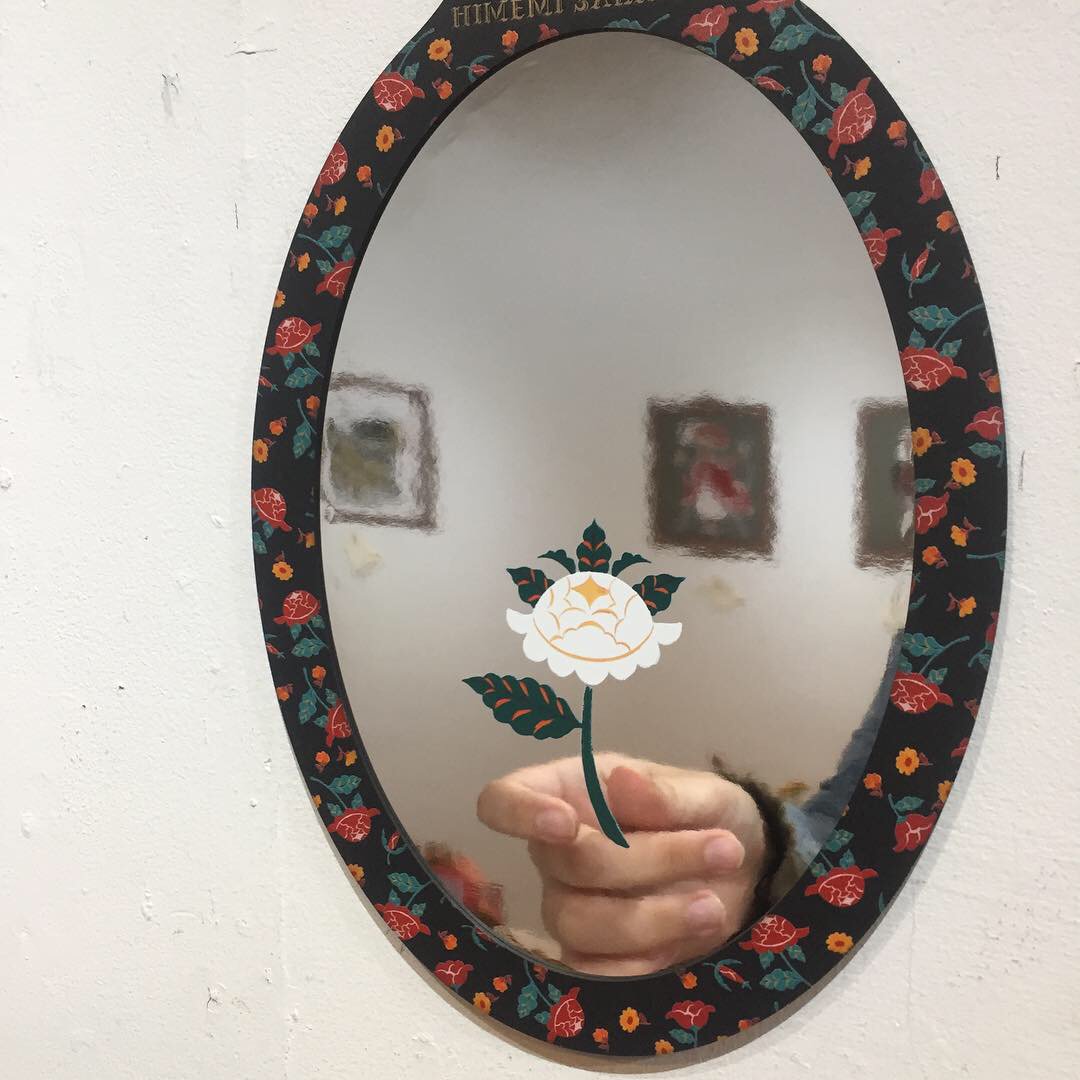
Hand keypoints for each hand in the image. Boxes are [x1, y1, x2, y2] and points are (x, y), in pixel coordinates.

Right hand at [476, 753, 766, 975]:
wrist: (742, 872)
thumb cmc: (705, 814)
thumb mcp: (701, 792)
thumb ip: (666, 793)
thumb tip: (623, 781)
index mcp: (567, 791)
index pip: (502, 800)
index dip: (519, 813)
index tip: (565, 823)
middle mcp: (556, 851)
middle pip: (565, 864)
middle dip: (649, 859)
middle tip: (723, 849)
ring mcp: (570, 907)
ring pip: (580, 923)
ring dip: (654, 917)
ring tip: (714, 906)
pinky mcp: (595, 957)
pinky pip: (597, 973)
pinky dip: (647, 960)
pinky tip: (693, 934)